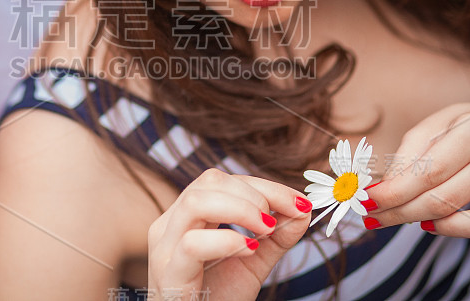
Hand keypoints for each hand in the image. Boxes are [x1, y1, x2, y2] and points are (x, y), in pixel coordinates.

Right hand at [147, 168, 312, 299]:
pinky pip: (192, 245)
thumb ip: (277, 236)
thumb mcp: (253, 261)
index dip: (264, 186)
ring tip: (266, 229)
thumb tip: (304, 210)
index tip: (299, 203)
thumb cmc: (218, 298)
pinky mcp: (169, 276)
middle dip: (253, 193)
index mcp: (187, 216)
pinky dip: (227, 240)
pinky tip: (250, 249)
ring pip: (195, 202)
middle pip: (209, 181)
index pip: (222, 181)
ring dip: (240, 209)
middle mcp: (170, 225)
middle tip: (277, 220)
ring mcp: (165, 249)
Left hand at [364, 103, 469, 300]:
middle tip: (373, 218)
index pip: (430, 171)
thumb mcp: (429, 129)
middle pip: (448, 199)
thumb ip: (406, 158)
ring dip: (443, 230)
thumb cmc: (454, 131)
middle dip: (402, 212)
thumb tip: (381, 191)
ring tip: (419, 224)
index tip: (366, 201)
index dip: (395, 191)